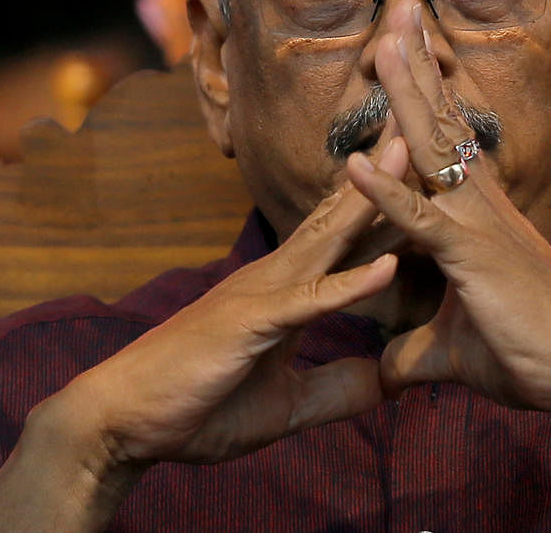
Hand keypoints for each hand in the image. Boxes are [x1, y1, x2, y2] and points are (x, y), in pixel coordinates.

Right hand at [55, 134, 409, 469]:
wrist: (126, 421)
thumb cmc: (198, 405)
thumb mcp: (285, 406)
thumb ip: (334, 390)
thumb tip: (384, 384)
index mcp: (288, 290)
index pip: (344, 240)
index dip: (385, 205)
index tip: (424, 174)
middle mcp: (277, 277)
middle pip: (340, 218)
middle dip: (384, 174)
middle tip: (423, 128)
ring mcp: (263, 294)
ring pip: (328, 241)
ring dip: (372, 202)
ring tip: (410, 160)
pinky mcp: (252, 323)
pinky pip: (309, 301)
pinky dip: (350, 284)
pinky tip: (387, 267)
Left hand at [346, 1, 550, 464]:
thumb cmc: (530, 355)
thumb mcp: (456, 351)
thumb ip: (418, 350)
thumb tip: (387, 372)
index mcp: (476, 212)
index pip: (445, 138)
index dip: (424, 90)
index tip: (405, 43)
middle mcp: (479, 204)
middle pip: (440, 120)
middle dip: (415, 63)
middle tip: (397, 6)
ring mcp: (477, 225)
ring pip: (434, 150)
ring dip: (404, 97)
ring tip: (381, 43)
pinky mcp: (472, 259)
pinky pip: (422, 222)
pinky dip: (386, 195)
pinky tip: (353, 164)